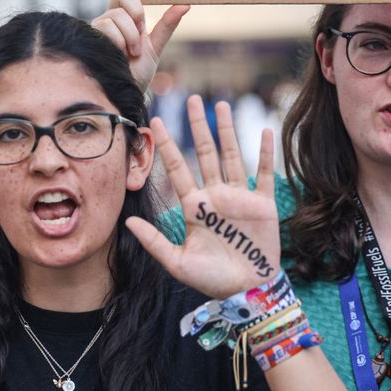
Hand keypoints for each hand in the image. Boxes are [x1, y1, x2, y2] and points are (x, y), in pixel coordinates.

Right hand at [92, 0, 188, 89]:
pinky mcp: (92, 37)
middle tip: (141, 30)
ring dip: (130, 36)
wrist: (128, 91)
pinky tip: (119, 55)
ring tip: (131, 53)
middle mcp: (111, 20)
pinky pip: (107, 26)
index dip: (135, 2)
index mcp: (126, 19)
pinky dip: (119, 41)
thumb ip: (168, 24)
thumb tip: (185, 5)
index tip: (144, 18)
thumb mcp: (156, 45)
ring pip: (116, 15)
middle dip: (136, 13)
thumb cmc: (139, 72)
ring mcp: (100, 28)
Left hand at [126, 96, 280, 298]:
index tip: (156, 122)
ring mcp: (238, 197)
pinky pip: (262, 173)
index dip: (167, 146)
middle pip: (204, 153)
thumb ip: (154, 241)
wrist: (246, 291)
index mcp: (194, 207)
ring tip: (221, 105)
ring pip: (231, 156)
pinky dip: (264, 153)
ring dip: (227, 131)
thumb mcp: (177, 262)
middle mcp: (215, 196)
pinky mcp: (262, 204)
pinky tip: (263, 131)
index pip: (177, 169)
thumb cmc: (211, 280)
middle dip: (197, 127)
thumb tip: (127, 221)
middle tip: (191, 99)